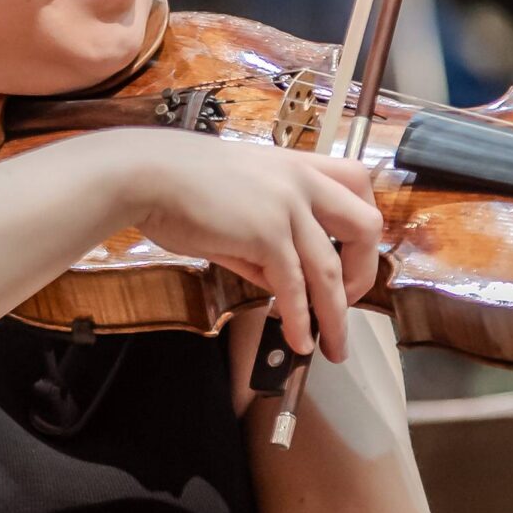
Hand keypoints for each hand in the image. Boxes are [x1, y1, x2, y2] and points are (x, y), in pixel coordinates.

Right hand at [101, 131, 383, 362]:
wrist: (147, 174)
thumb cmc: (180, 183)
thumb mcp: (238, 202)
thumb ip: (266, 238)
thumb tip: (281, 284)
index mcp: (297, 166)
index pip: (357, 181)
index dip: (363, 222)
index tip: (352, 256)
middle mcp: (301, 182)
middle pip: (365, 225)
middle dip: (364, 272)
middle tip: (349, 302)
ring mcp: (287, 207)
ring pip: (330, 271)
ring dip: (335, 316)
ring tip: (333, 347)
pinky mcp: (266, 234)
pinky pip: (293, 287)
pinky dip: (299, 320)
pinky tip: (298, 340)